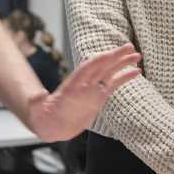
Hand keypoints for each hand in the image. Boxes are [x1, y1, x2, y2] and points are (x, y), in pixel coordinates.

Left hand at [23, 44, 140, 141]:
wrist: (49, 126)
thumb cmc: (42, 118)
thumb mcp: (37, 110)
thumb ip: (38, 102)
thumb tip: (40, 94)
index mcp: (71, 85)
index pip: (86, 69)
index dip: (97, 62)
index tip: (110, 54)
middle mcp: (83, 84)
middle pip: (101, 66)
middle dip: (114, 56)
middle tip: (130, 47)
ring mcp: (91, 90)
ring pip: (109, 72)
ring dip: (122, 63)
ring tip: (137, 56)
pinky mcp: (98, 98)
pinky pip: (113, 85)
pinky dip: (124, 78)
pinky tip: (137, 72)